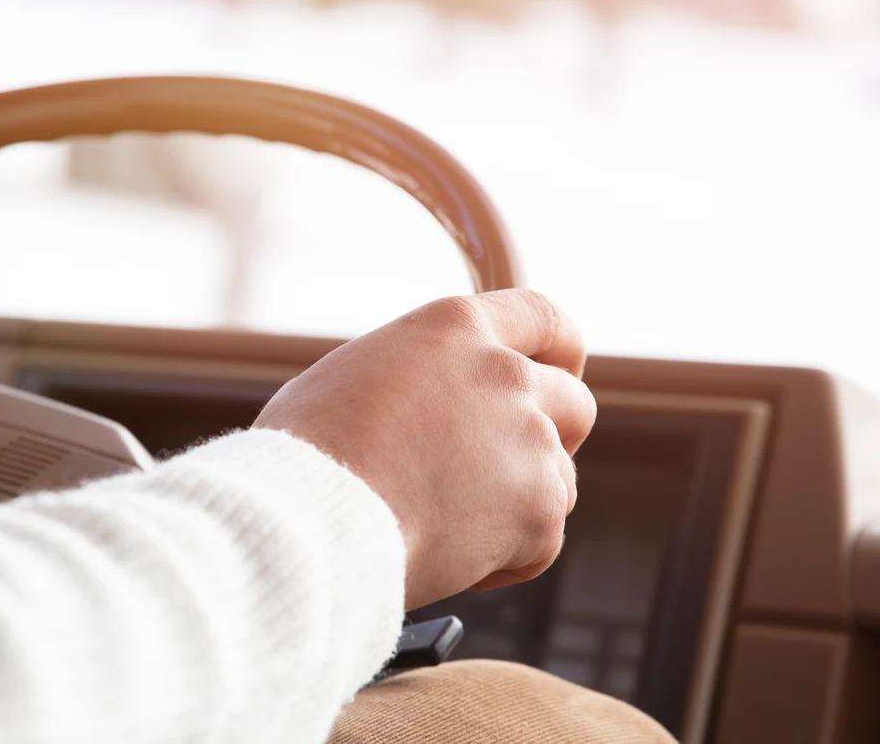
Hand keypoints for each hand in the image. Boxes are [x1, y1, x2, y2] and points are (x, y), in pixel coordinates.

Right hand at [254, 290, 593, 609]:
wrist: (309, 516)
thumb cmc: (306, 452)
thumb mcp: (356, 374)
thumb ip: (417, 377)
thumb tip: (425, 405)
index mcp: (456, 328)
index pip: (543, 319)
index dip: (561, 351)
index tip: (563, 373)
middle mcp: (504, 374)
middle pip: (574, 403)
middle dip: (556, 438)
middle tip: (511, 471)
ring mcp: (529, 441)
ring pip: (559, 481)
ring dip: (519, 506)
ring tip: (446, 528)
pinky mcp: (538, 510)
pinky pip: (540, 544)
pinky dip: (504, 560)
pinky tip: (446, 559)